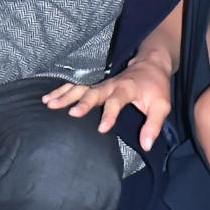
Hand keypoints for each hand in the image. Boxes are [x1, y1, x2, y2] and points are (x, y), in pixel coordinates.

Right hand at [43, 54, 171, 151]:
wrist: (150, 64)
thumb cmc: (156, 87)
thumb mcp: (162, 106)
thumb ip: (154, 125)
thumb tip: (146, 145)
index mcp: (127, 88)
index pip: (117, 100)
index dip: (110, 114)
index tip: (101, 128)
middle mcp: (111, 83)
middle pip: (94, 91)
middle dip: (82, 102)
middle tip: (70, 113)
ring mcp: (101, 82)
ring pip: (80, 87)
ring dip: (65, 94)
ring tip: (49, 103)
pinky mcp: (94, 83)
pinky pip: (75, 85)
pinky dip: (61, 90)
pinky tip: (47, 98)